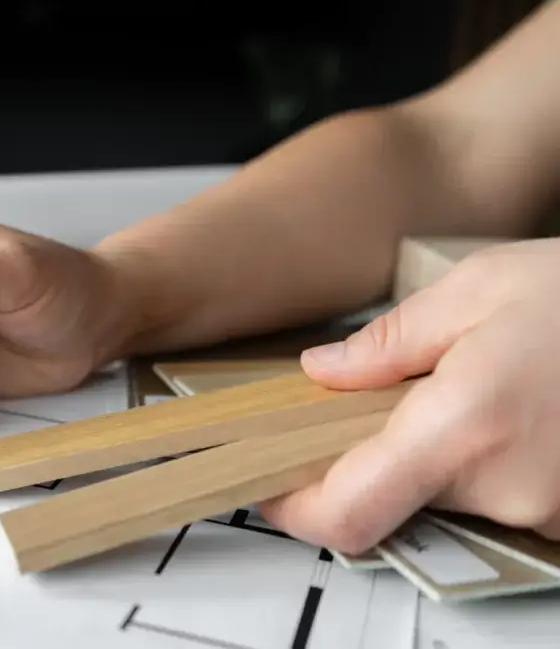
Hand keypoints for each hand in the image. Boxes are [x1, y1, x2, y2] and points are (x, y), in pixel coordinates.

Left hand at [259, 238, 559, 551]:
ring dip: (431, 455)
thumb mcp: (477, 288)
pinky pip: (495, 498)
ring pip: (444, 497)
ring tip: (462, 391)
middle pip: (391, 500)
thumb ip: (389, 342)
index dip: (295, 510)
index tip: (268, 487)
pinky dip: (477, 463)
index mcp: (466, 426)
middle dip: (369, 457)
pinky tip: (502, 412)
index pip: (349, 511)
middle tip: (376, 401)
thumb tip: (322, 372)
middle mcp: (507, 487)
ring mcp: (546, 510)